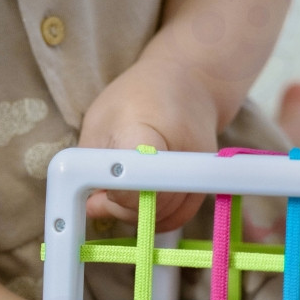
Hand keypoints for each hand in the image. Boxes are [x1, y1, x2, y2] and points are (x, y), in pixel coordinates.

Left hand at [79, 59, 218, 231]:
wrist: (190, 82)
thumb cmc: (137, 97)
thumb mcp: (100, 120)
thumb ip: (92, 167)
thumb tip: (93, 209)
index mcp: (146, 133)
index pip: (132, 184)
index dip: (112, 196)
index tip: (98, 192)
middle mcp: (181, 156)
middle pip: (149, 205)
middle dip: (121, 208)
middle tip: (103, 196)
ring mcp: (199, 171)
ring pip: (165, 215)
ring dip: (138, 214)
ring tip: (121, 194)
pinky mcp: (206, 183)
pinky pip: (180, 216)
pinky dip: (158, 217)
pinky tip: (141, 203)